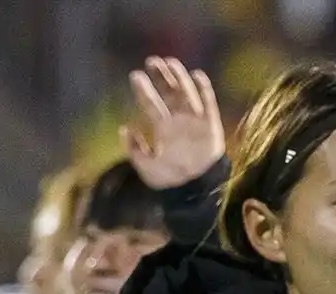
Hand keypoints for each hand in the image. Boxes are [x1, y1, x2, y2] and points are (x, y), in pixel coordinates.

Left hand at [122, 57, 223, 191]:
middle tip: (151, 61)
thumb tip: (125, 128)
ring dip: (179, 77)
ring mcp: (195, 120)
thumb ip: (134, 150)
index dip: (143, 90)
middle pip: (169, 92)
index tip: (135, 75)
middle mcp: (178, 120)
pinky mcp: (211, 124)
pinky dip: (204, 90)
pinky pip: (209, 103)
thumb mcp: (146, 168)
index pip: (151, 104)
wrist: (196, 190)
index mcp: (163, 128)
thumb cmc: (171, 179)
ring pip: (187, 93)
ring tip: (170, 62)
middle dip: (161, 76)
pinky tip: (197, 75)